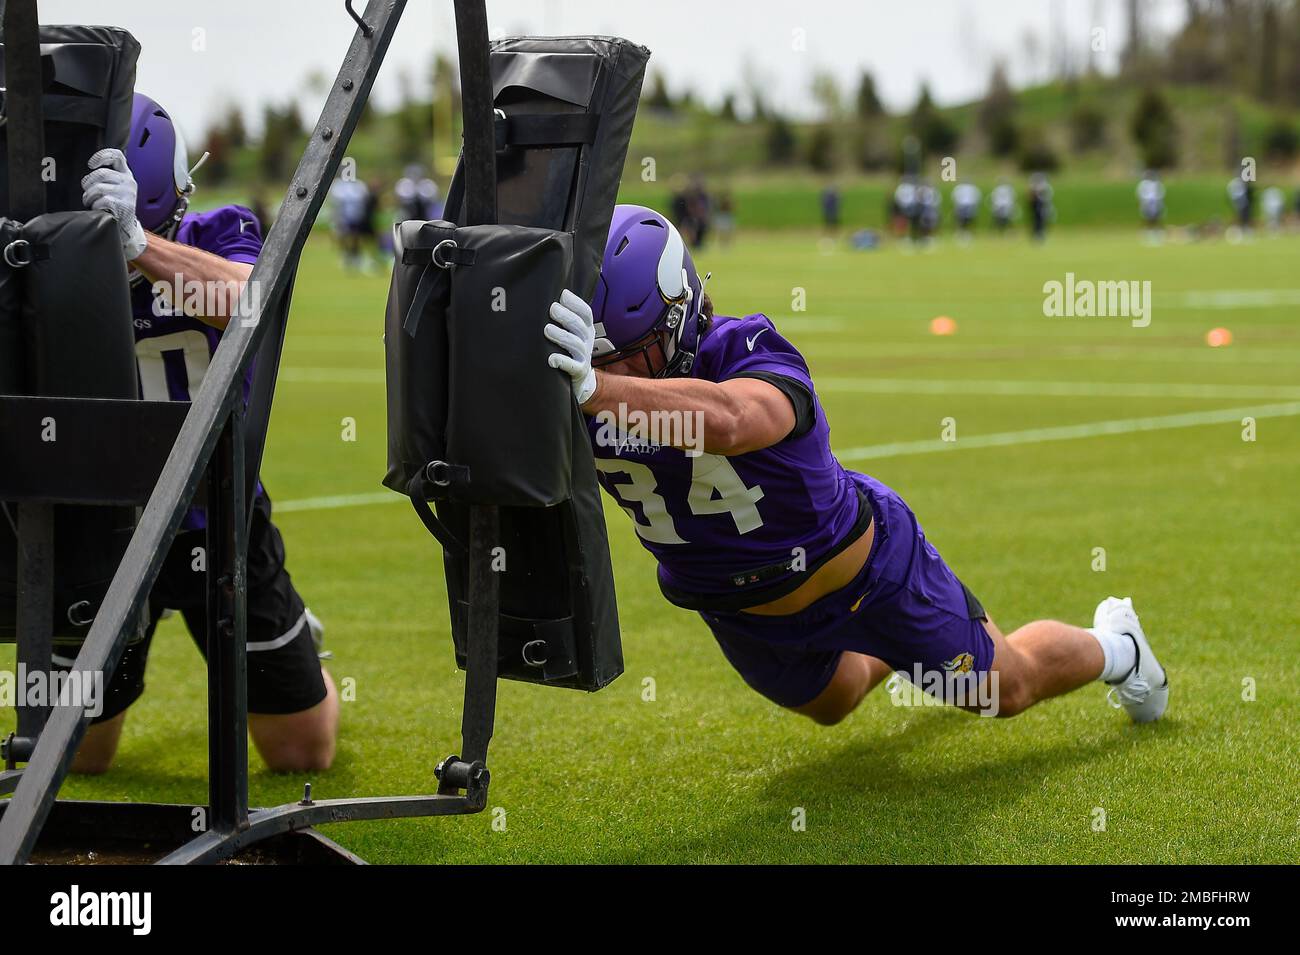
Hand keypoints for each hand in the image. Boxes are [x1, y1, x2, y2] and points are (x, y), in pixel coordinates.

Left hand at [81, 148, 147, 259]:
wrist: (125, 229)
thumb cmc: (115, 207)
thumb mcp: (115, 188)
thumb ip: (106, 177)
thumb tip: (88, 171)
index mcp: (126, 175)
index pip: (116, 156)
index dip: (101, 156)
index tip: (91, 164)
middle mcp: (129, 182)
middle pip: (101, 173)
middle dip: (88, 183)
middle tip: (88, 193)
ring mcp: (127, 194)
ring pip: (98, 188)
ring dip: (89, 197)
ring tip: (91, 202)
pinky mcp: (123, 206)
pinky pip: (101, 201)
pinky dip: (96, 206)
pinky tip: (99, 210)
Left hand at [545, 289, 597, 405]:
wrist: (580, 382)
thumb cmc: (570, 354)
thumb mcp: (572, 334)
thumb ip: (566, 319)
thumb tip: (551, 298)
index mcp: (586, 330)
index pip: (586, 313)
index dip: (576, 303)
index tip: (563, 295)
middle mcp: (587, 341)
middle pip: (579, 326)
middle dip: (566, 316)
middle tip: (552, 309)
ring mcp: (584, 357)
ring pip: (575, 344)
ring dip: (561, 336)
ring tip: (547, 329)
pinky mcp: (578, 372)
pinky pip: (572, 366)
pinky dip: (562, 361)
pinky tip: (551, 358)